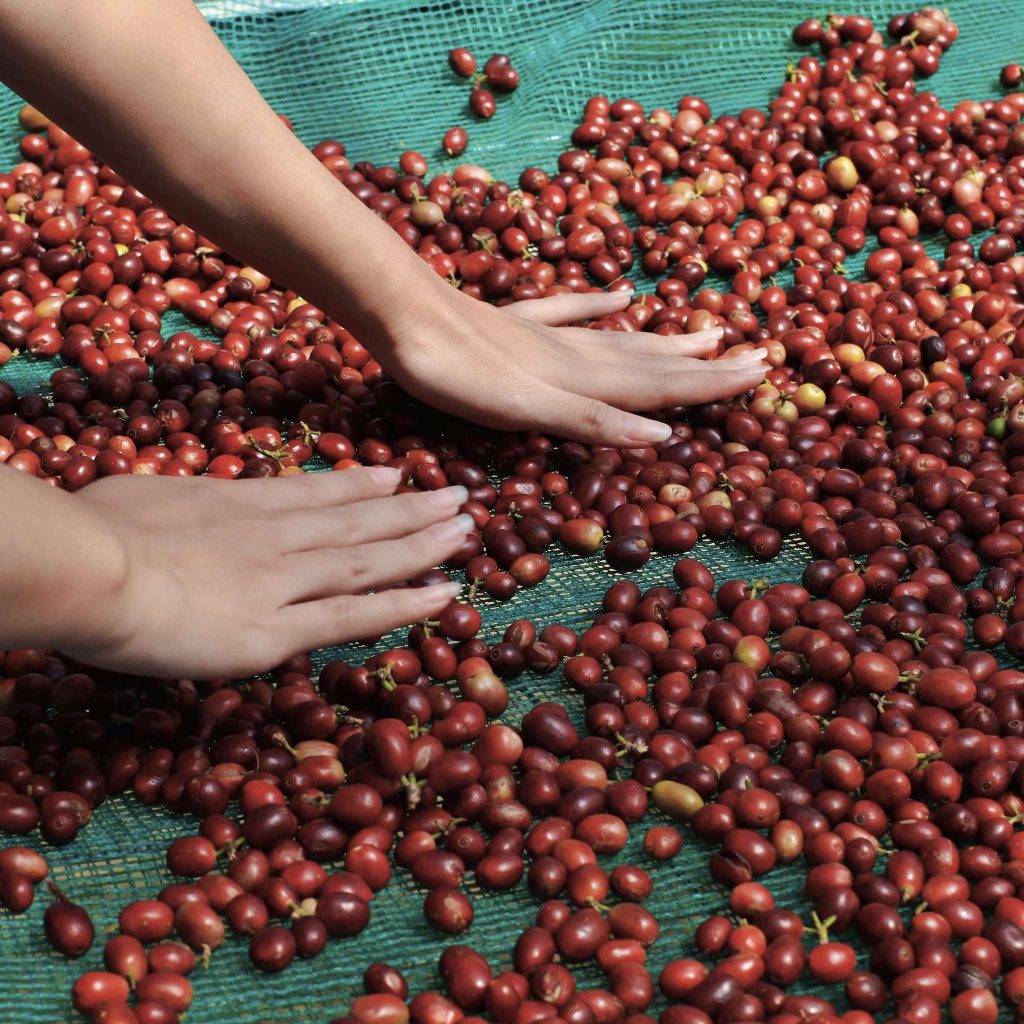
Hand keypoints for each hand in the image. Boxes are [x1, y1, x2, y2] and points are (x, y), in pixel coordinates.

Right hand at [59, 468, 471, 678]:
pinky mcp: (279, 630)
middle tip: (459, 497)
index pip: (314, 494)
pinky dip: (404, 605)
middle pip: (358, 521)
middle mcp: (274, 536)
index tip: (396, 474)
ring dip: (424, 545)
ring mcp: (283, 581)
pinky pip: (354, 615)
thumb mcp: (139, 498)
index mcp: (237, 503)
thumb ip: (173, 507)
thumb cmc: (90, 530)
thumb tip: (172, 509)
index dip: (361, 485)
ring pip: (369, 560)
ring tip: (467, 531)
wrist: (88, 568)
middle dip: (412, 509)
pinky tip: (444, 595)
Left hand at [382, 288, 769, 445]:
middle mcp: (575, 354)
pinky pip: (567, 313)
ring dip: (666, 343)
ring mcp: (545, 336)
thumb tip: (661, 434)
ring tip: (707, 334)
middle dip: (705, 366)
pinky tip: (621, 296)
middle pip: (652, 362)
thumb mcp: (525, 410)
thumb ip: (591, 419)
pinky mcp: (514, 323)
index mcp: (582, 379)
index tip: (761, 373)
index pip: (660, 385)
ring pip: (620, 341)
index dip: (710, 384)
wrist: (404, 315)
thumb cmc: (459, 375)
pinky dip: (598, 307)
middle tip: (756, 358)